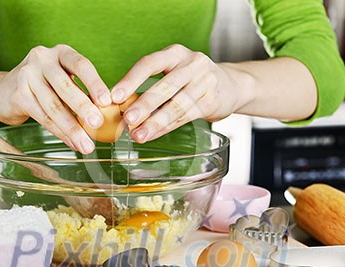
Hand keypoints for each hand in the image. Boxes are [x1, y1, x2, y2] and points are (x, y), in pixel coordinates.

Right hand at [0, 45, 111, 153]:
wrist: (2, 92)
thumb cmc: (42, 87)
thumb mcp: (63, 82)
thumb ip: (82, 93)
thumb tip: (107, 116)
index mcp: (61, 53)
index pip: (81, 65)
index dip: (95, 83)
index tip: (107, 102)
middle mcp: (43, 59)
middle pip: (66, 86)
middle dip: (84, 108)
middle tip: (98, 124)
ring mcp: (27, 75)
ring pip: (54, 106)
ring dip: (73, 128)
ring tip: (86, 144)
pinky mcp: (18, 94)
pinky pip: (43, 117)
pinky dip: (60, 132)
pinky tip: (72, 142)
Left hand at [110, 44, 241, 142]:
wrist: (230, 85)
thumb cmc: (191, 80)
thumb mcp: (173, 73)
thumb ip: (150, 87)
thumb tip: (121, 109)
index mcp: (175, 53)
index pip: (150, 63)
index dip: (131, 80)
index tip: (115, 96)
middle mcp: (192, 64)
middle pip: (165, 86)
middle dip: (144, 104)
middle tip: (127, 119)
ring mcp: (205, 82)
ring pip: (176, 105)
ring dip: (155, 122)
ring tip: (138, 134)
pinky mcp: (212, 101)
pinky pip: (185, 117)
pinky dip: (166, 128)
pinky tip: (152, 135)